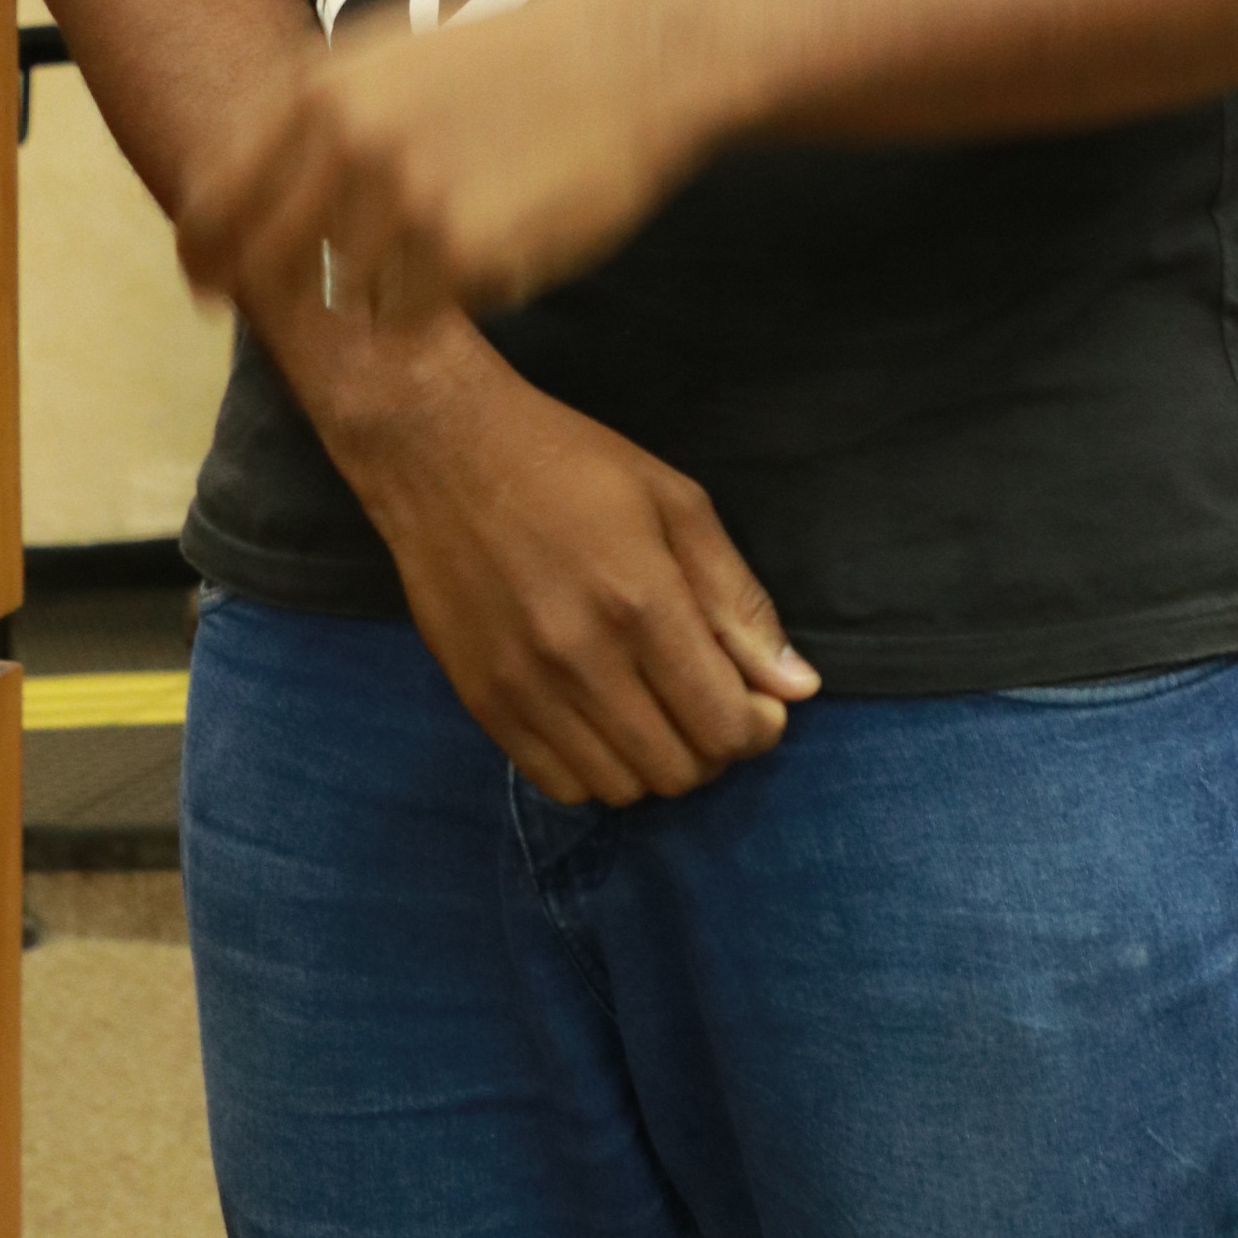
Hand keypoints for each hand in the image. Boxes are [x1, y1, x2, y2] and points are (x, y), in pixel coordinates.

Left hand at [192, 0, 744, 328]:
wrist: (636, 52)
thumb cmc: (527, 47)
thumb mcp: (401, 46)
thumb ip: (326, 107)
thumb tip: (258, 174)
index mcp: (322, 85)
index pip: (220, 192)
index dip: (205, 250)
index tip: (204, 286)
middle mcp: (346, 140)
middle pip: (269, 262)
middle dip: (275, 295)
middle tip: (296, 316)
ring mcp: (402, 198)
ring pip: (353, 294)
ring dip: (387, 289)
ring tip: (454, 237)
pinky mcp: (461, 252)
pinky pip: (421, 313)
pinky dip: (448, 299)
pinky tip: (496, 245)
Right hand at [336, 349, 818, 807]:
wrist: (438, 448)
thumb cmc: (567, 460)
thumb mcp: (674, 501)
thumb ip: (738, 598)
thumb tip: (798, 686)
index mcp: (641, 602)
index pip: (725, 725)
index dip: (759, 727)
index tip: (759, 701)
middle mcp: (582, 659)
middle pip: (679, 769)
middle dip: (714, 746)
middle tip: (709, 700)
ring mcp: (524, 689)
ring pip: (622, 789)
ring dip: (655, 761)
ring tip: (656, 709)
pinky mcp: (482, 703)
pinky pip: (558, 785)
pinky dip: (595, 771)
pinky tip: (601, 719)